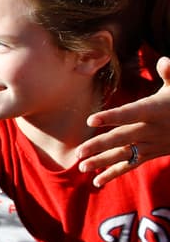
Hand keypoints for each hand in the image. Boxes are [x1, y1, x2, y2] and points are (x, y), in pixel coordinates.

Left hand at [77, 56, 169, 185]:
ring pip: (123, 155)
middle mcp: (150, 130)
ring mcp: (150, 144)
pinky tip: (96, 182)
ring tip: (81, 166)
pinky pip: (130, 166)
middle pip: (122, 138)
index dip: (112, 116)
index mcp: (153, 111)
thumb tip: (164, 60)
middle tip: (79, 151)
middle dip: (100, 145)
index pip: (130, 113)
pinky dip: (113, 174)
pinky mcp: (150, 155)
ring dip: (102, 162)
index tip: (92, 119)